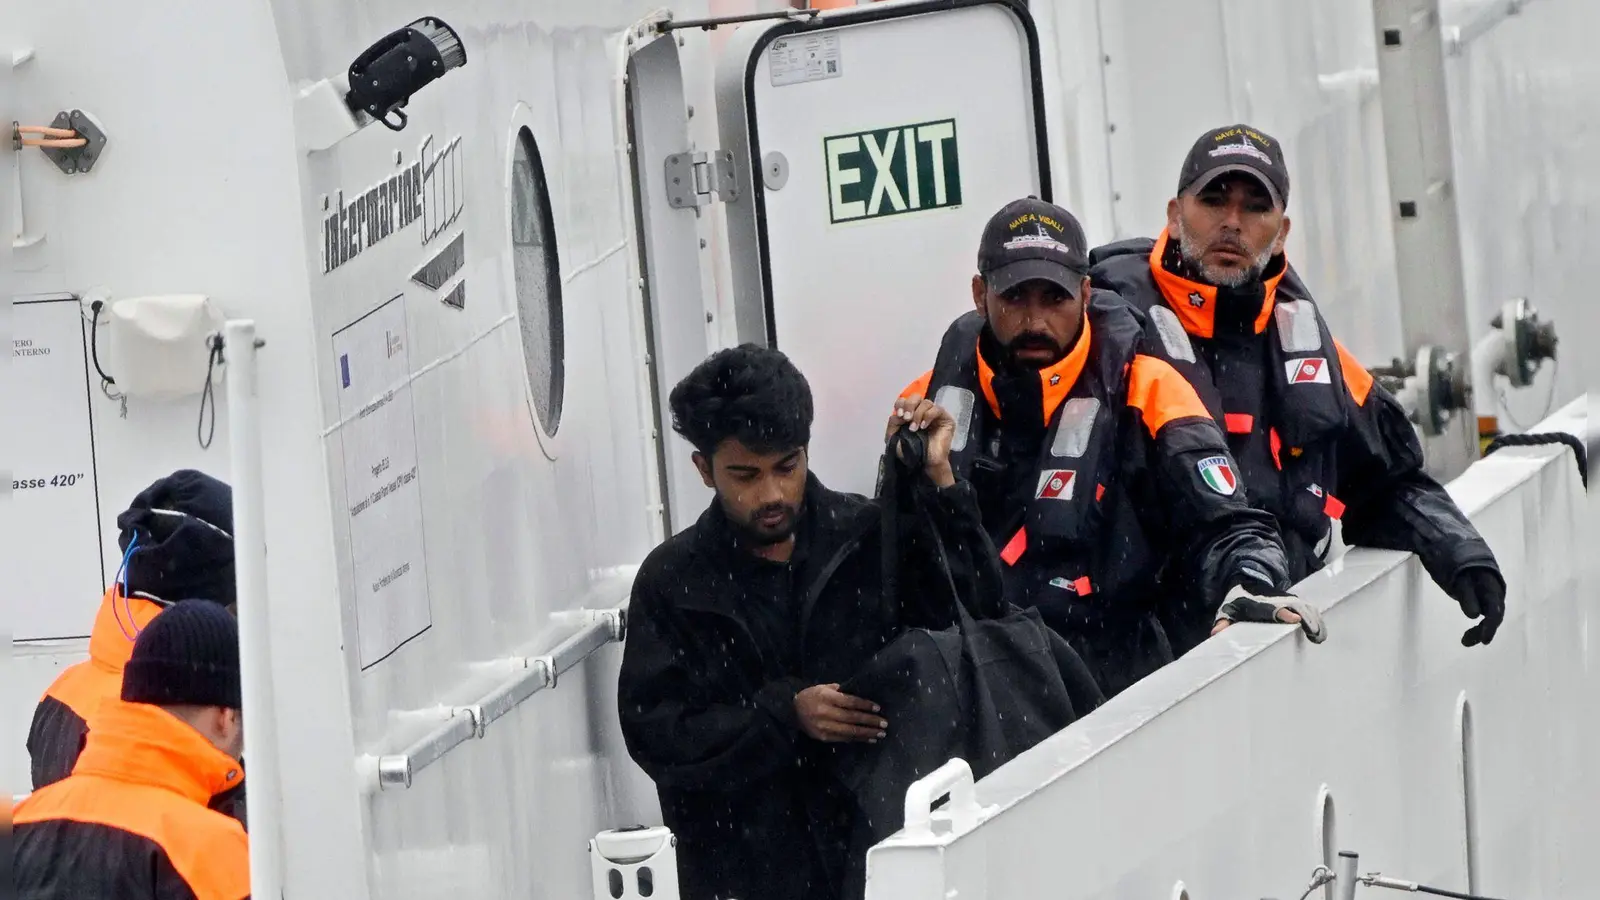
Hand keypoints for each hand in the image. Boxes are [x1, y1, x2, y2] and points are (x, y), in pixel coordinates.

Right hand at [794, 684, 886, 742]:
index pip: (850, 702)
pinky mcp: (824, 737)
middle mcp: (825, 712)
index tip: (878, 708)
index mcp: (826, 697)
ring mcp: (824, 727)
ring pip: (850, 731)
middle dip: (870, 722)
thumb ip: (840, 690)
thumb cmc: (811, 696)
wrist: (791, 711)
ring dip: (867, 733)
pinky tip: (868, 739)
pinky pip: (844, 739)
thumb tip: (859, 693)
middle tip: (884, 724)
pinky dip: (858, 739)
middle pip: (852, 718)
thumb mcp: (823, 687)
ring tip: (880, 734)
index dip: (865, 705)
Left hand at [887, 395, 955, 487]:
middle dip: (909, 405)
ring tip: (914, 429)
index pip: (904, 400)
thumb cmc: (911, 451)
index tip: (899, 416)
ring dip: (918, 414)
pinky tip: (924, 427)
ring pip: (926, 402)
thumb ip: (893, 424)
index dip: (901, 404)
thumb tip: (897, 413)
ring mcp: (935, 414)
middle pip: (916, 397)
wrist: (925, 463)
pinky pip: (937, 409)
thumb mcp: (895, 438)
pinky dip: (929, 416)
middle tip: (906, 419)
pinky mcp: (945, 419)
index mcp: (910, 413)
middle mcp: (922, 411)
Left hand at [1211, 583, 1326, 643]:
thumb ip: (1223, 622)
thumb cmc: (1238, 601)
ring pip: (1305, 607)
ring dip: (1314, 620)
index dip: (1283, 613)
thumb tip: (1216, 633)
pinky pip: (1310, 609)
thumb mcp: (1228, 610)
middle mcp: (1277, 599)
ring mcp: (1288, 599)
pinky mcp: (1296, 601)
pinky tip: (1321, 634)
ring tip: (1319, 638)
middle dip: (1306, 619)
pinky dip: (1317, 619)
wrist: (1248, 580)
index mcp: (1259, 603)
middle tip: (1314, 634)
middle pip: (1295, 607)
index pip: (1272, 608)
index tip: (1295, 620)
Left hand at [1452, 568, 1504, 646]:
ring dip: (1480, 629)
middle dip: (1483, 631)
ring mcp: (1492, 595)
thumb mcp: (1459, 579)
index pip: (1494, 611)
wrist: (1460, 551)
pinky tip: (1471, 632)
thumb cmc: (1458, 565)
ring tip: (1465, 640)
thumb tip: (1474, 616)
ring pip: (1491, 616)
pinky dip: (1480, 624)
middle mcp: (1496, 592)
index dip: (1490, 627)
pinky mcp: (1486, 597)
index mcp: (1491, 586)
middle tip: (1466, 642)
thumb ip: (1466, 595)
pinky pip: (1487, 613)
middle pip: (1494, 616)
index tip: (1484, 641)